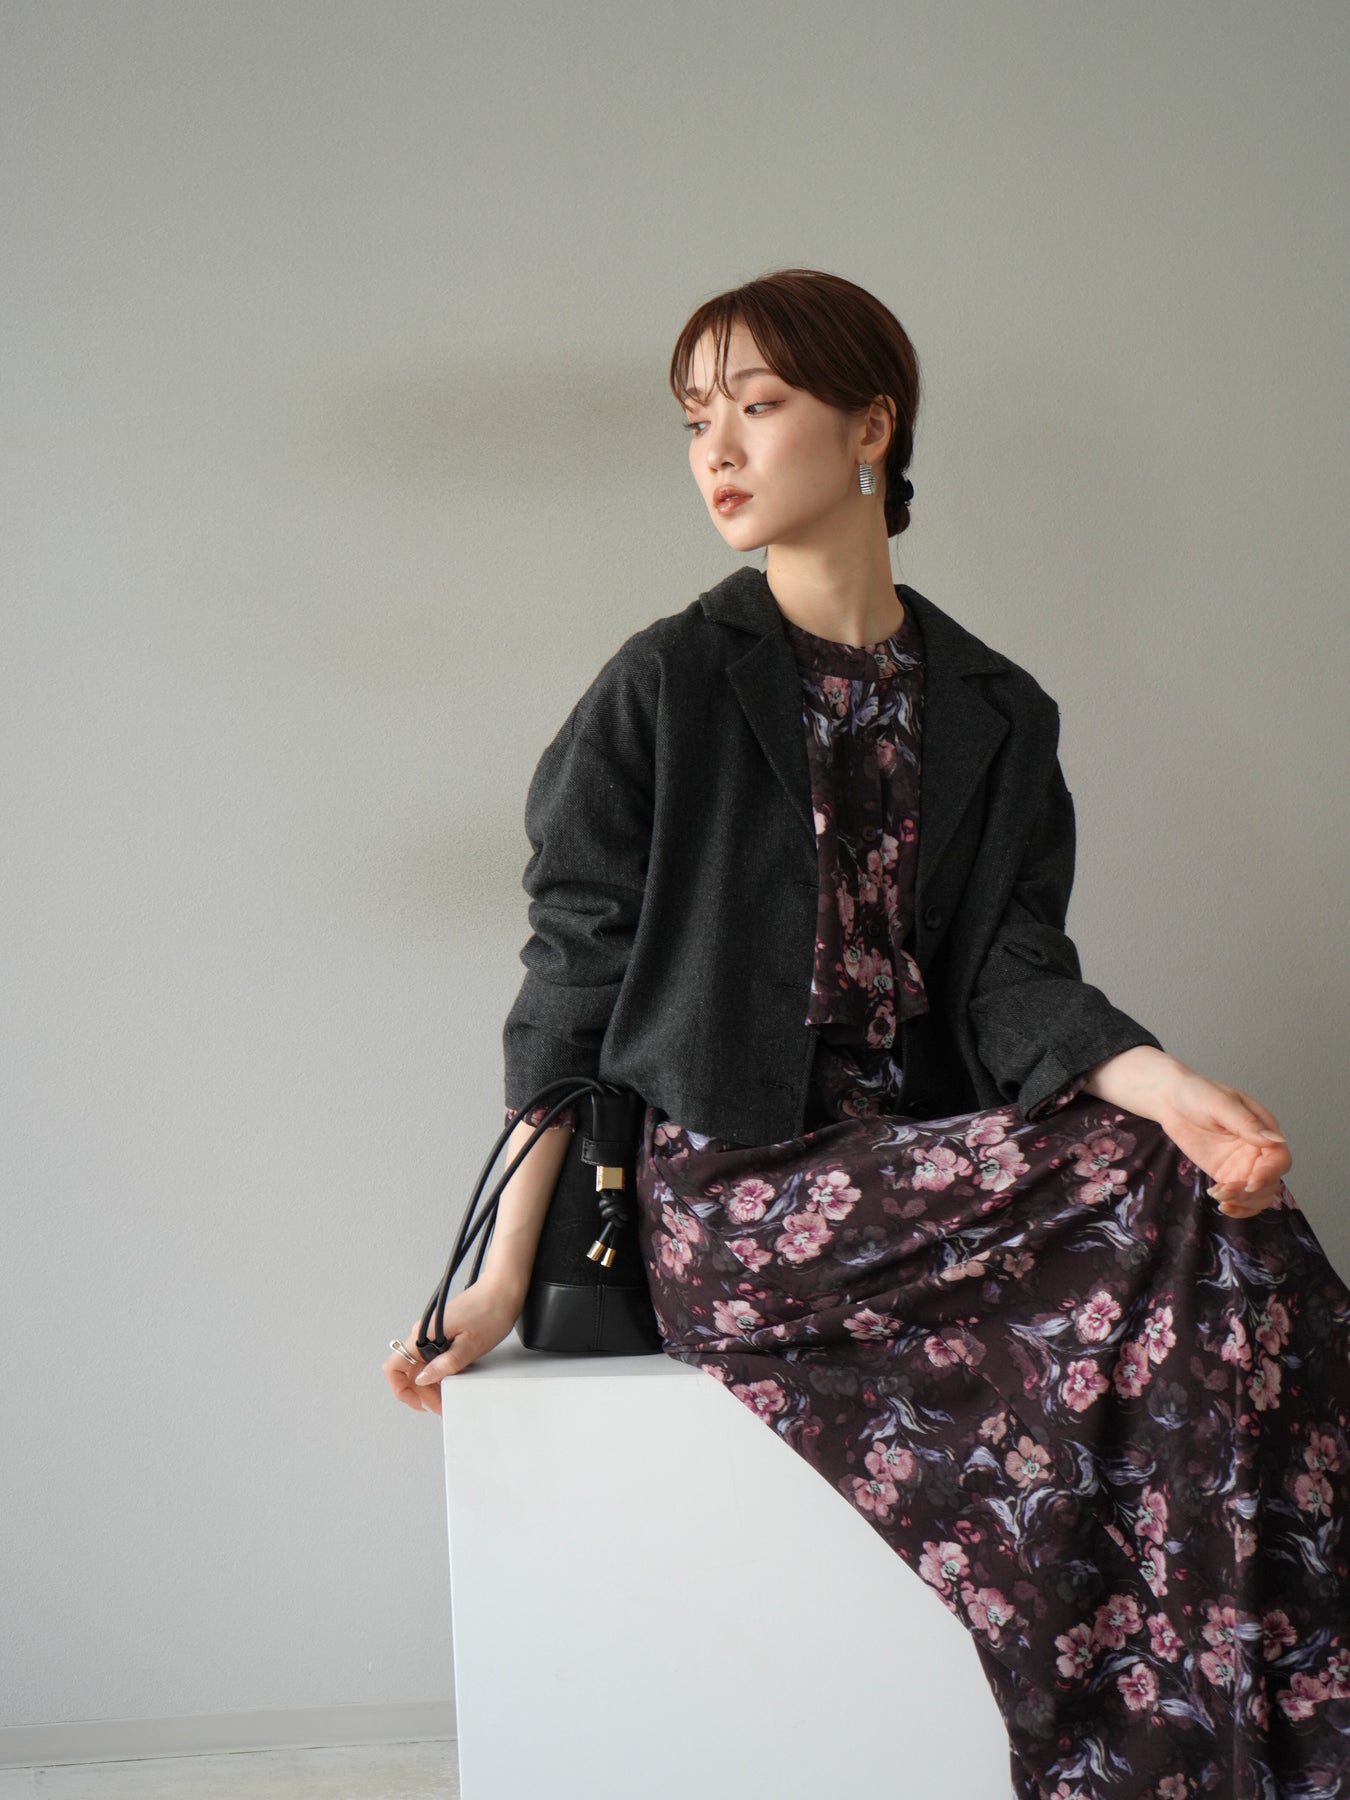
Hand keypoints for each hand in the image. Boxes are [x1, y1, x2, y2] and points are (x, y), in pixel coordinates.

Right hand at [382, 1283, 523, 1417]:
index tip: (417, 1402)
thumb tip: (422, 1379)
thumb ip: (445, 1364)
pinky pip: (432, 1354)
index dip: (401, 1389)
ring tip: (448, 1394)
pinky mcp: (443, 1330)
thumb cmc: (490, 1310)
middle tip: (441, 1405)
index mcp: (424, 1333)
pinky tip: (452, 1377)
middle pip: (409, 1370)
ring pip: (421, 1363)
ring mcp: (432, 1330)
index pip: (394, 1365)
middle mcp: (423, 1331)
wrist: (502, 1288)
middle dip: (422, 1392)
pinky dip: (438, 1370)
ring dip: (431, 1383)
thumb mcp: (471, 1345)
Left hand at [1148, 1066, 1291, 1218]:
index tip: (1250, 1183)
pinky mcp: (1226, 1173)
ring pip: (1258, 1195)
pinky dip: (1235, 1205)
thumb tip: (1276, 1140)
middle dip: (1250, 1193)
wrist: (1170, 1099)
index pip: (1279, 1159)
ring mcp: (1243, 1163)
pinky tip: (1220, 1203)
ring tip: (1218, 1196)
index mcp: (1263, 1128)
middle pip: (1270, 1182)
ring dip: (1243, 1203)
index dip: (1269, 1174)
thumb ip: (1246, 1123)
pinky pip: (1239, 1197)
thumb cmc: (1197, 1092)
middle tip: (1225, 1192)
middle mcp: (1258, 1149)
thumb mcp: (1220, 1103)